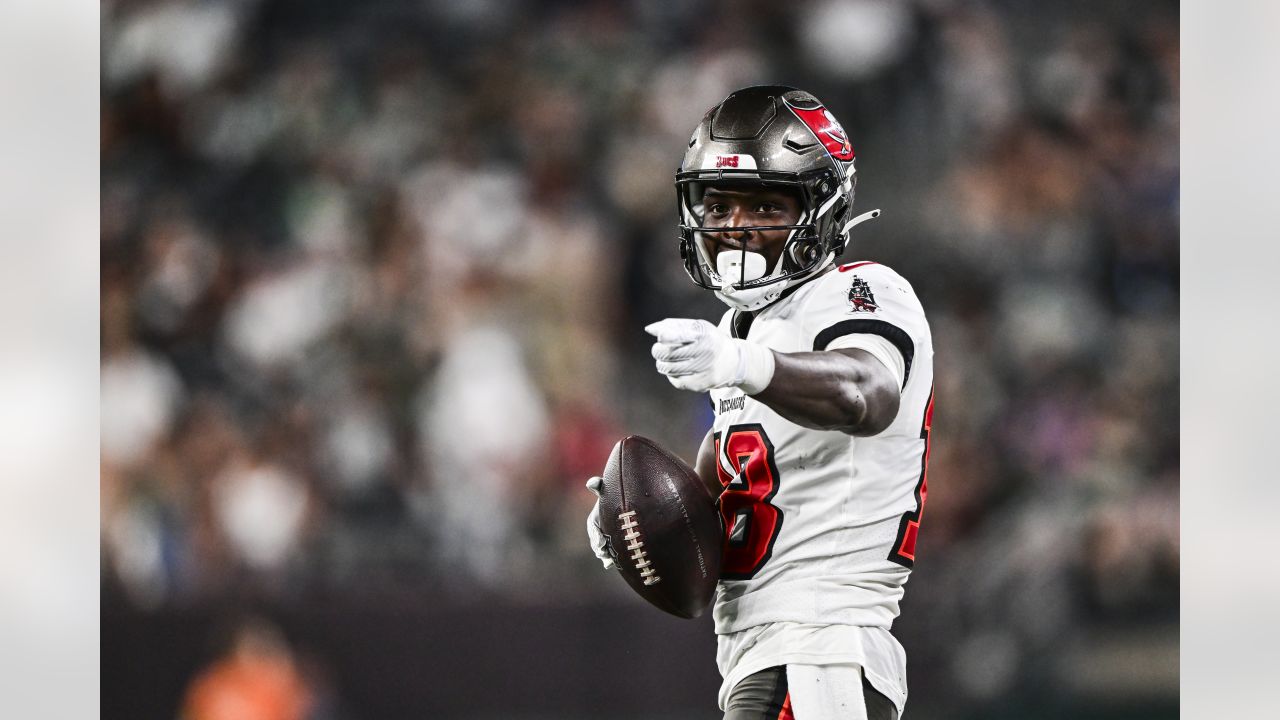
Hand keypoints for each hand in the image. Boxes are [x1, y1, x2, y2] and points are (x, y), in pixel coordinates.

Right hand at [585, 476, 616, 569]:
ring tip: (608, 560)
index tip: (600, 542)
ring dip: (605, 556)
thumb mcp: (606, 488)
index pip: (593, 529)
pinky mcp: (615, 545)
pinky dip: (611, 561)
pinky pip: (611, 555)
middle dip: (600, 549)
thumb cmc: (615, 493)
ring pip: (604, 550)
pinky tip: (612, 565)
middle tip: (604, 552)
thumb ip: (599, 486)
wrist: (628, 501)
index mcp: (594, 520)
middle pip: (598, 543)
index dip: (596, 536)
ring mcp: (607, 539)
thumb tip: (591, 483)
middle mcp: (599, 531)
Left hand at [645, 318, 775, 393]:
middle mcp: (704, 353)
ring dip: (662, 363)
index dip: (664, 337)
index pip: (678, 336)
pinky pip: (674, 380)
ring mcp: (702, 370)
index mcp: (703, 334)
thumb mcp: (697, 327)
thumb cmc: (709, 340)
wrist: (733, 362)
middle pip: (667, 354)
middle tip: (659, 349)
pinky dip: (672, 374)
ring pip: (667, 368)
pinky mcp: (699, 385)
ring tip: (667, 359)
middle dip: (658, 350)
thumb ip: (673, 325)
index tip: (660, 337)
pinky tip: (678, 369)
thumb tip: (649, 329)